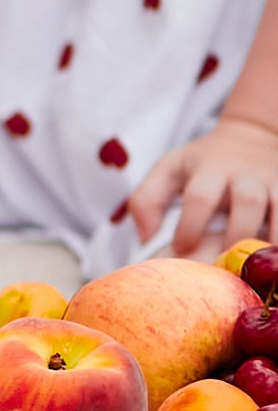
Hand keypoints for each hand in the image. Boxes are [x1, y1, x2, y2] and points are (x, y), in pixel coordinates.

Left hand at [127, 115, 277, 256]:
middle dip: (233, 238)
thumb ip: (147, 200)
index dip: (190, 227)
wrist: (251, 137)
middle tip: (220, 266)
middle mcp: (246, 174)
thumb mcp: (170, 169)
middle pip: (246, 203)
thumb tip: (145, 239)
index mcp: (211, 167)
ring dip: (269, 243)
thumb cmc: (204, 162)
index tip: (180, 250)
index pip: (200, 196)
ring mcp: (274, 184)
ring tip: (254, 272)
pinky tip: (274, 262)